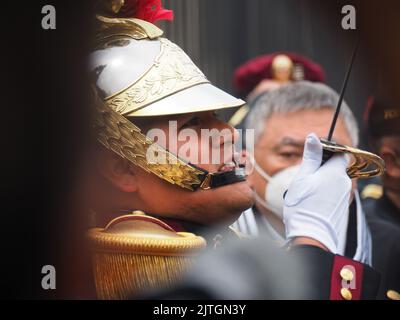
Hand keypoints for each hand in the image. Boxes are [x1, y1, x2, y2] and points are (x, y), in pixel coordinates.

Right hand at [283, 133, 350, 252]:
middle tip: (305, 175)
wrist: (311, 234)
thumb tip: (313, 137)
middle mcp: (345, 183)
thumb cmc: (304, 204)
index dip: (327, 151)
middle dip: (321, 167)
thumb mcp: (303, 176)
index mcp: (337, 172)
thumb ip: (311, 156)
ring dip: (321, 180)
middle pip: (336, 167)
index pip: (340, 153)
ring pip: (334, 180)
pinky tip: (311, 200)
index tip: (313, 156)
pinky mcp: (342, 207)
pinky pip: (334, 192)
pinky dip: (324, 192)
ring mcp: (345, 196)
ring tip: (306, 191)